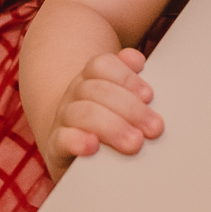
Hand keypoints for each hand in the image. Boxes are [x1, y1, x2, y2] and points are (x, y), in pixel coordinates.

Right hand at [41, 47, 163, 180]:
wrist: (76, 151)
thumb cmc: (107, 124)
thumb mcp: (121, 100)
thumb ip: (130, 79)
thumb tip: (135, 60)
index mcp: (90, 78)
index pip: (102, 65)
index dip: (126, 77)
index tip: (149, 96)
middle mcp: (74, 94)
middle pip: (97, 90)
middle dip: (130, 108)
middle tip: (154, 128)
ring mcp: (63, 119)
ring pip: (82, 113)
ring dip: (113, 127)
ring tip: (135, 142)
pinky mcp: (56, 147)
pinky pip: (61, 139)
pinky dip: (77, 141)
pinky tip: (93, 145)